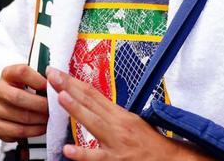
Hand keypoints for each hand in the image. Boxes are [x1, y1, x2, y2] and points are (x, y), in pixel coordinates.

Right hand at [0, 64, 48, 141]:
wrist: (11, 103)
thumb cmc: (28, 90)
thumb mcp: (34, 79)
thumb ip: (46, 80)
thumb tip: (58, 82)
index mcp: (7, 73)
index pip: (22, 72)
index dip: (39, 80)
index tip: (51, 87)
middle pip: (18, 97)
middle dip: (40, 104)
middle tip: (53, 108)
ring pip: (20, 116)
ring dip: (39, 119)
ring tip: (50, 118)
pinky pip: (18, 131)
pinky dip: (34, 131)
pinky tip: (42, 127)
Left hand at [47, 67, 202, 160]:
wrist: (171, 160)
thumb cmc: (151, 144)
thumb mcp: (132, 122)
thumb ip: (112, 114)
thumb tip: (92, 104)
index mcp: (120, 114)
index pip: (93, 93)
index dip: (74, 82)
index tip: (59, 72)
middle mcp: (117, 125)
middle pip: (91, 102)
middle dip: (69, 87)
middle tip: (52, 75)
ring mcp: (116, 143)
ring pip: (93, 124)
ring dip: (76, 110)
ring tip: (60, 97)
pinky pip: (97, 158)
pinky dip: (82, 154)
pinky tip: (68, 149)